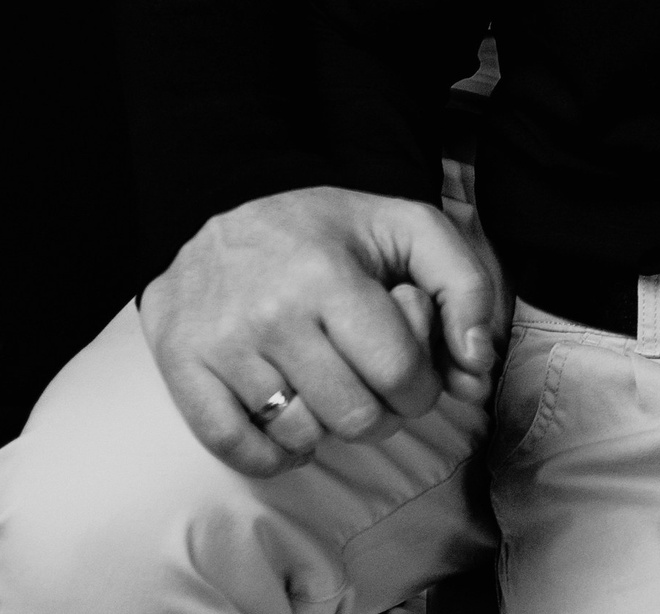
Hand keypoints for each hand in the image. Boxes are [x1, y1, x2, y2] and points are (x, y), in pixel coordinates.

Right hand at [139, 186, 509, 478]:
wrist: (218, 209)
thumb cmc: (323, 229)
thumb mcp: (403, 226)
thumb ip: (462, 283)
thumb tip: (476, 365)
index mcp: (328, 273)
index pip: (400, 373)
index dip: (421, 383)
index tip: (408, 365)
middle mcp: (272, 311)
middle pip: (355, 417)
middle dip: (379, 409)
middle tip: (366, 375)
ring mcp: (223, 345)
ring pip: (303, 436)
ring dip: (326, 426)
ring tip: (323, 384)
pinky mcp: (183, 369)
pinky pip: (240, 450)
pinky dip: (272, 451)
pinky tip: (286, 417)